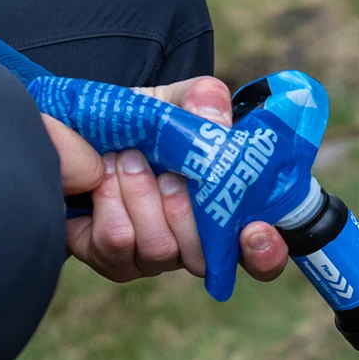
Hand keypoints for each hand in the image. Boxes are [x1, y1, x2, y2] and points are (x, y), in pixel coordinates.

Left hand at [42, 75, 288, 283]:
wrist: (92, 129)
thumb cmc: (150, 123)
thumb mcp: (180, 101)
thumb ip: (205, 100)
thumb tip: (215, 121)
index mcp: (227, 215)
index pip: (262, 258)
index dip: (265, 253)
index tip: (254, 229)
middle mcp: (195, 248)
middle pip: (205, 258)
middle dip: (183, 211)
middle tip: (165, 170)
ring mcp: (154, 258)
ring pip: (160, 250)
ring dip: (141, 197)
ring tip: (126, 158)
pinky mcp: (113, 259)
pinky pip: (117, 245)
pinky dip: (111, 202)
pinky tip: (105, 173)